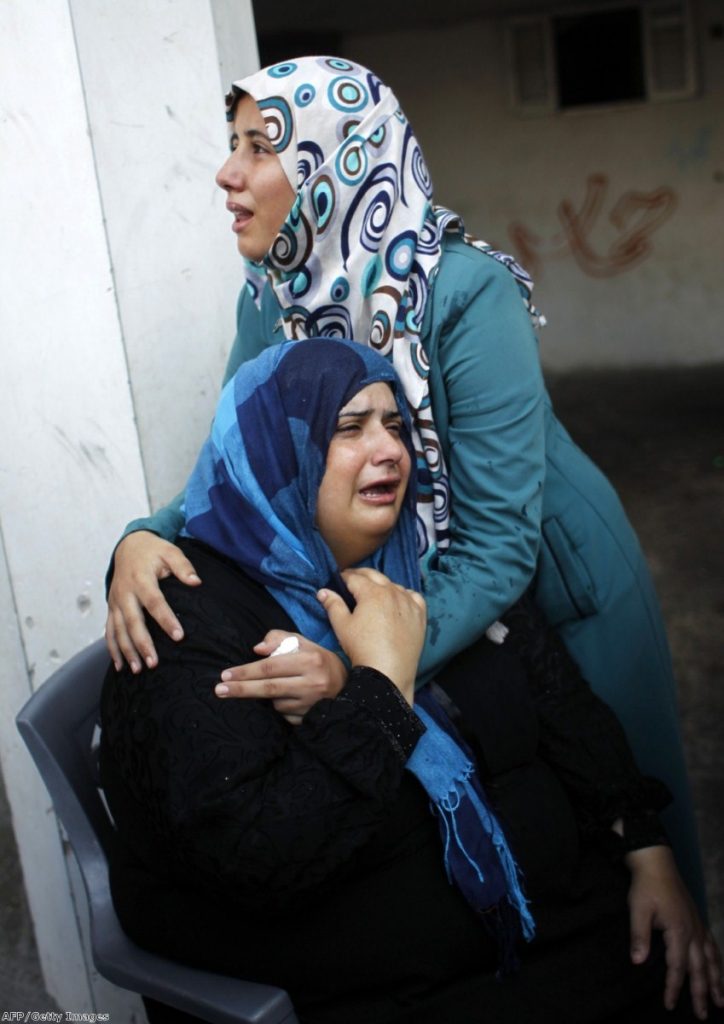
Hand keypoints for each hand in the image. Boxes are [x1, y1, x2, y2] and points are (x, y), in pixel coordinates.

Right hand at [105, 531, 200, 672]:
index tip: (179, 636)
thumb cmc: (154, 551)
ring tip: (138, 670)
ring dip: (127, 651)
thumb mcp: (170, 551)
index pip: (155, 602)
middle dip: (142, 643)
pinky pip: (109, 631)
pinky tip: (119, 666)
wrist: (128, 546)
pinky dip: (112, 649)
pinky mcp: (111, 608)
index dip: (166, 619)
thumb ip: (183, 566)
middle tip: (154, 663)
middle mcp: (125, 593)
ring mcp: (115, 602)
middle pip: (132, 621)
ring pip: (118, 630)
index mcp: (141, 579)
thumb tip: (196, 582)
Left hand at [215, 631, 345, 723]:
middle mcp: (313, 683)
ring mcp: (312, 704)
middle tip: (220, 690)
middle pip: (268, 688)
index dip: (246, 671)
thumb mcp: (304, 643)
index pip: (271, 666)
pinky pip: (284, 715)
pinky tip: (292, 700)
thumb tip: (257, 649)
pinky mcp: (311, 719)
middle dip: (241, 689)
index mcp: (310, 660)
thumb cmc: (319, 661)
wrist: (348, 687)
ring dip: (269, 697)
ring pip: (276, 703)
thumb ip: (279, 639)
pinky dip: (281, 707)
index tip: (225, 674)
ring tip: (284, 687)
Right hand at [317, 567, 425, 704]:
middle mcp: (392, 592)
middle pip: (375, 575)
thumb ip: (333, 605)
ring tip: (374, 591)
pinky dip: (404, 595)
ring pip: (394, 585)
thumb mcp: (342, 626)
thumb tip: (323, 591)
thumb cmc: (361, 648)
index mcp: (372, 592)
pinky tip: (399, 601)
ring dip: (382, 585)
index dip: (344, 577)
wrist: (388, 672)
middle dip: (361, 575)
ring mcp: (409, 602)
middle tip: (352, 579)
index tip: (338, 578)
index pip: (355, 578)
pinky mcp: (420, 615)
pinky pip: (413, 597)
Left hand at [625, 845, 723, 1018]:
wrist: (656, 862)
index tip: (669, 1005)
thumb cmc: (646, 886)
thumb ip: (639, 936)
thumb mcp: (638, 909)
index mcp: (679, 931)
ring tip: (721, 1001)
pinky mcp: (697, 919)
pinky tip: (717, 968)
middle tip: (702, 1016)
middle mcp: (693, 931)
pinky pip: (712, 945)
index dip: (673, 988)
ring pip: (711, 959)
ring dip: (716, 981)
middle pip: (700, 969)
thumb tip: (637, 962)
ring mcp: (698, 925)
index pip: (677, 967)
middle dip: (702, 994)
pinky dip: (716, 960)